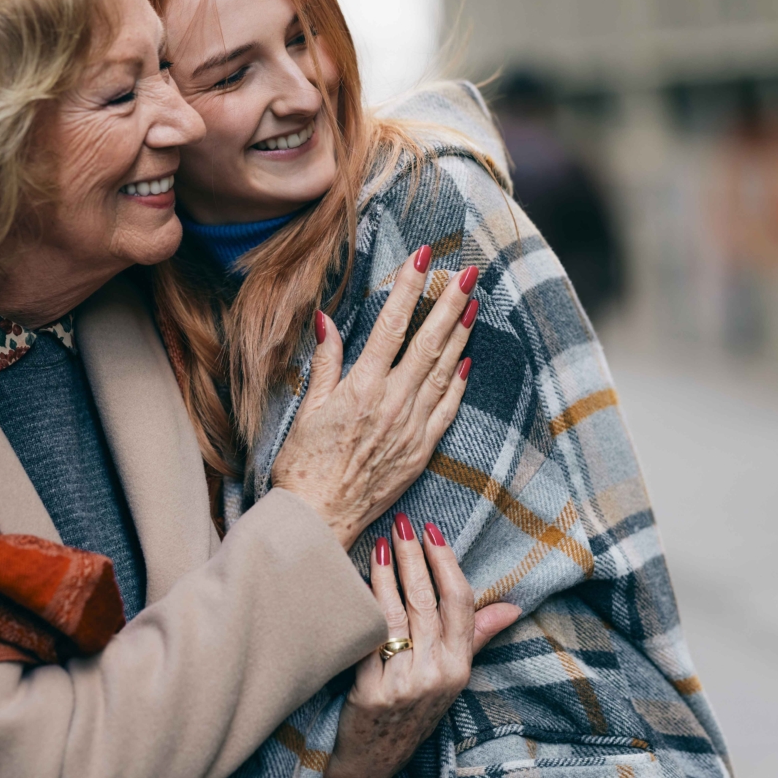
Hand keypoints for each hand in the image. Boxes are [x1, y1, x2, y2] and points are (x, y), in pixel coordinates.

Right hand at [273, 246, 477, 548]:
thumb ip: (325, 362)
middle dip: (450, 303)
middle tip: (470, 273)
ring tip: (474, 304)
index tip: (425, 258)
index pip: (392, 325)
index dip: (410, 288)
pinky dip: (458, 383)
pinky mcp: (421, 451)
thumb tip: (327, 319)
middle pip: (429, 343)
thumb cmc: (304, 464)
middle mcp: (393, 404)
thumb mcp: (309, 408)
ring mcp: (411, 428)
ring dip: (460, 335)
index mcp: (362, 388)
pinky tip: (467, 361)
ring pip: (443, 372)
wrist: (319, 518)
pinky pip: (446, 410)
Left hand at [318, 514, 521, 777]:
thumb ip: (476, 638)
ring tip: (379, 543)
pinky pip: (368, 638)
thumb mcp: (450, 679)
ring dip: (387, 573)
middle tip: (402, 523)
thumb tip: (512, 607)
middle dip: (414, 556)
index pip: (461, 603)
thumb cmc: (409, 712)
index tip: (432, 532)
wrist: (369, 762)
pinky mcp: (370, 692)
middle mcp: (436, 675)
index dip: (447, 563)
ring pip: (396, 614)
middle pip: (427, 601)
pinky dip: (362, 604)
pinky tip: (353, 581)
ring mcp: (404, 684)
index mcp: (459, 668)